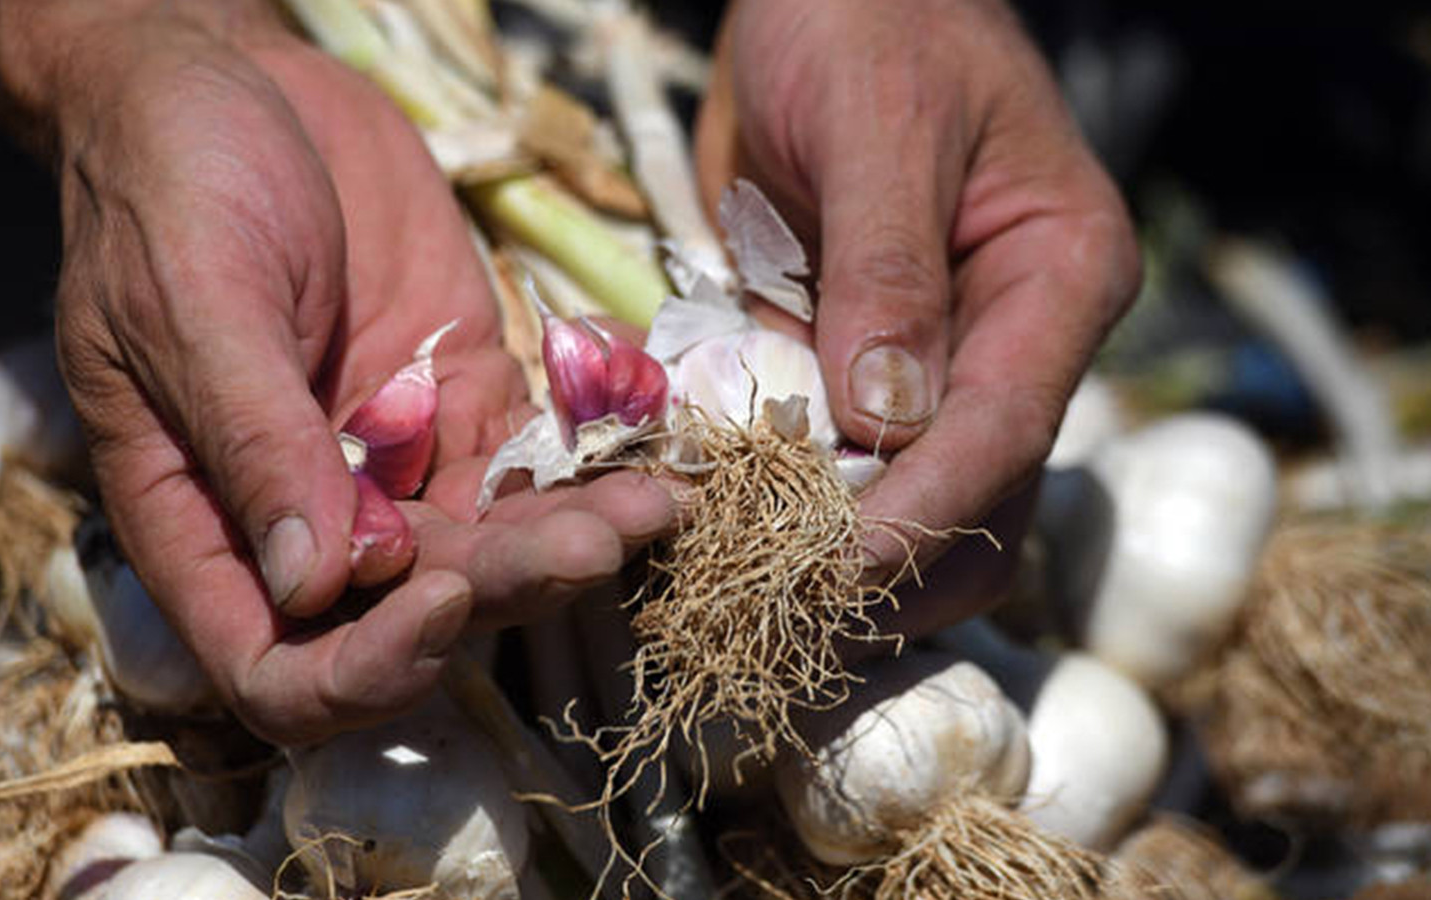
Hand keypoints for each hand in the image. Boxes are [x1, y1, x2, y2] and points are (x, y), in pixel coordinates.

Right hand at [45, 3, 670, 743]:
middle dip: (507, 588)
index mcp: (204, 521)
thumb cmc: (168, 178)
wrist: (236, 81)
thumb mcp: (190, 301)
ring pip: (491, 547)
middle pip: (412, 614)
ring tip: (652, 505)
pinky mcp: (461, 397)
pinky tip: (655, 451)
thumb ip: (251, 439)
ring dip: (571, 539)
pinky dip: (594, 464)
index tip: (437, 597)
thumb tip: (312, 587)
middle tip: (596, 541)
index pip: (277, 668)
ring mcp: (391, 459)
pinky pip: (534, 460)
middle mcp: (304, 514)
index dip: (360, 670)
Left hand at [696, 0, 1139, 634]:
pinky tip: (716, 524)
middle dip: (886, 564)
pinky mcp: (854, 361)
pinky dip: (777, 499)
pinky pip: (827, 457)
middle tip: (777, 604)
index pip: (1006, 429)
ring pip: (908, 502)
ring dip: (832, 554)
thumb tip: (886, 421)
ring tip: (742, 586)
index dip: (925, 514)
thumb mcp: (882, 125)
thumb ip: (889, 268)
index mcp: (1059, 277)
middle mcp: (1012, 337)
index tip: (837, 572)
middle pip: (975, 498)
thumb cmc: (870, 18)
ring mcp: (934, 360)